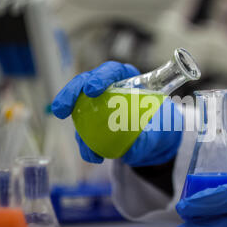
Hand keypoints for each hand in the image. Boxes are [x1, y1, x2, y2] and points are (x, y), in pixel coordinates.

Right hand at [52, 61, 182, 166]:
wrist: (160, 138)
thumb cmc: (163, 124)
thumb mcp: (163, 128)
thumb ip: (150, 136)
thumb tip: (131, 150)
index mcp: (129, 80)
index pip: (112, 71)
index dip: (100, 77)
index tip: (92, 89)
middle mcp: (111, 89)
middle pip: (86, 84)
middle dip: (71, 94)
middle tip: (63, 109)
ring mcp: (100, 105)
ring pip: (80, 107)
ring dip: (77, 126)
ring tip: (82, 144)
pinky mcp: (95, 123)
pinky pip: (85, 131)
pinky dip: (86, 143)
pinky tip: (92, 155)